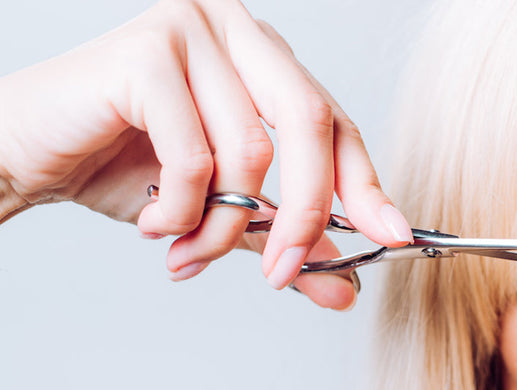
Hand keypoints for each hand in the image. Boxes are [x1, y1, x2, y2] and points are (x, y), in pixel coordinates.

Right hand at [0, 0, 411, 308]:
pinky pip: (195, 156)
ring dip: (223, 225)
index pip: (336, 120)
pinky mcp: (146, 53)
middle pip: (310, 123)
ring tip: (189, 250)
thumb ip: (282, 239)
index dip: (367, 185)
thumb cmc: (120, 166)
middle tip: (282, 274)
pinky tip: (157, 225)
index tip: (394, 238)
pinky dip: (182, 210)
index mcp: (263, 55)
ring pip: (251, 151)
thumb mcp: (221, 210)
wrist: (27, 156)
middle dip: (304, 213)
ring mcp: (191, 29)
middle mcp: (236, 27)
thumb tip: (345, 287)